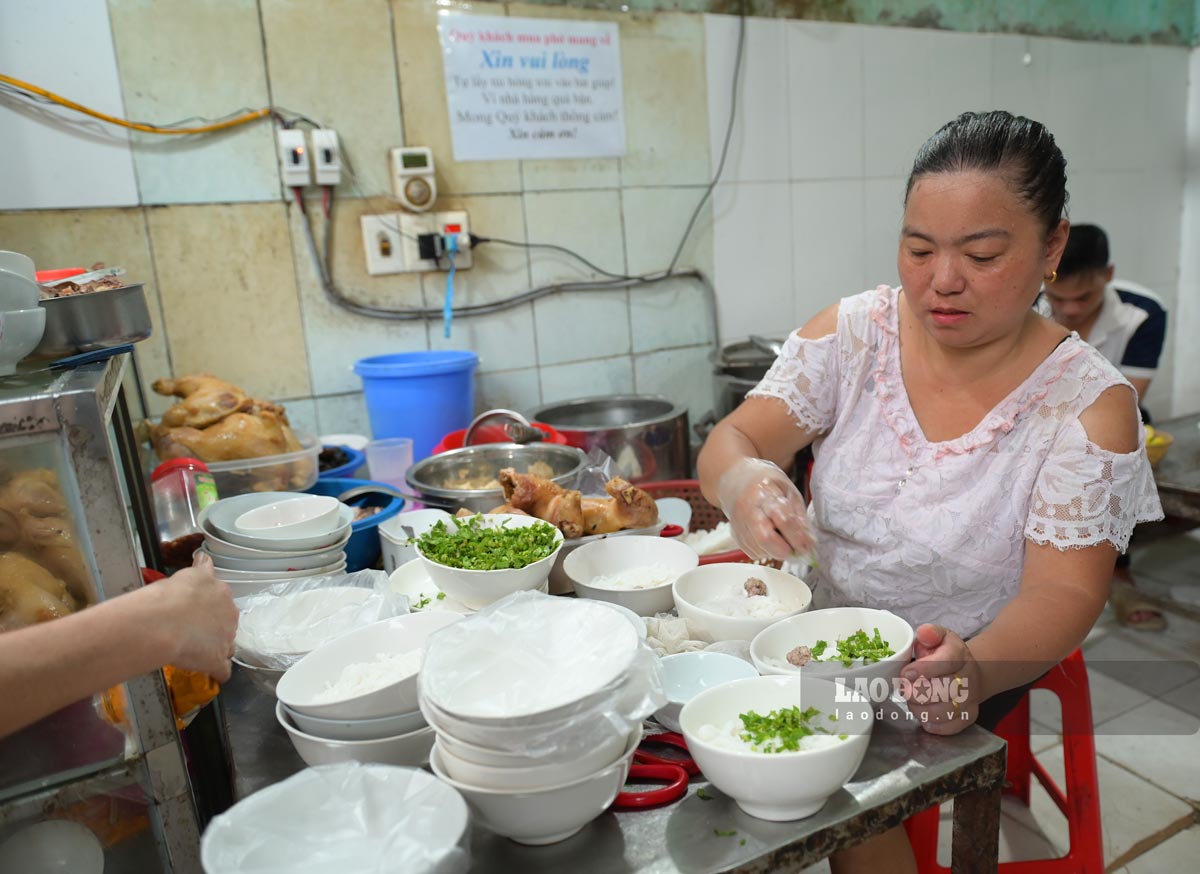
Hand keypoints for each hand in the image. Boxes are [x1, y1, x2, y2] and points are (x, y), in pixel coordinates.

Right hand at [151, 553, 237, 681]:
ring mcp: (226, 638)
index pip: (221, 600)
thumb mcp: (187, 574)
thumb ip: (199, 570)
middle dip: (213, 627)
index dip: (209, 607)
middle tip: (192, 631)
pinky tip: (209, 673)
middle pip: (226, 622)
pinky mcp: (217, 660)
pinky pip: (223, 670)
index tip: (198, 611)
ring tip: (198, 652)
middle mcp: (229, 614)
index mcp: (221, 593)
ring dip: (216, 648)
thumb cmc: (170, 595)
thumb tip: (204, 556)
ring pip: (227, 645)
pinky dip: (216, 672)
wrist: (164, 621)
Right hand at [716, 458, 811, 562]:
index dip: (797, 537)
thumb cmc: (768, 485)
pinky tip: (770, 538)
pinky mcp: (735, 534)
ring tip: (783, 539)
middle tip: (796, 550)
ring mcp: (738, 523)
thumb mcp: (790, 493)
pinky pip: (753, 552)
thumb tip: (809, 544)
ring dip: (776, 551)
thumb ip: (799, 519)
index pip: (783, 519)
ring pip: (759, 549)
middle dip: (784, 550)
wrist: (738, 479)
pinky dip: (766, 551)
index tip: (808, 546)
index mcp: (765, 493)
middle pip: (765, 539)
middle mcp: (747, 508)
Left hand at [901, 624, 980, 735]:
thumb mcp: (939, 636)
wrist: (969, 671)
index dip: (924, 669)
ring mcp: (971, 699)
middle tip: (904, 690)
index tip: (905, 674)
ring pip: (945, 712)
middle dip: (918, 693)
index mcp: (959, 655)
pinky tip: (923, 716)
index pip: (945, 663)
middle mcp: (969, 678)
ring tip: (911, 702)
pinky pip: (951, 727)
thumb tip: (924, 633)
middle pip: (944, 690)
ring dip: (921, 709)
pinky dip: (933, 724)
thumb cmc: (945, 653)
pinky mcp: (969, 716)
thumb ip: (930, 633)